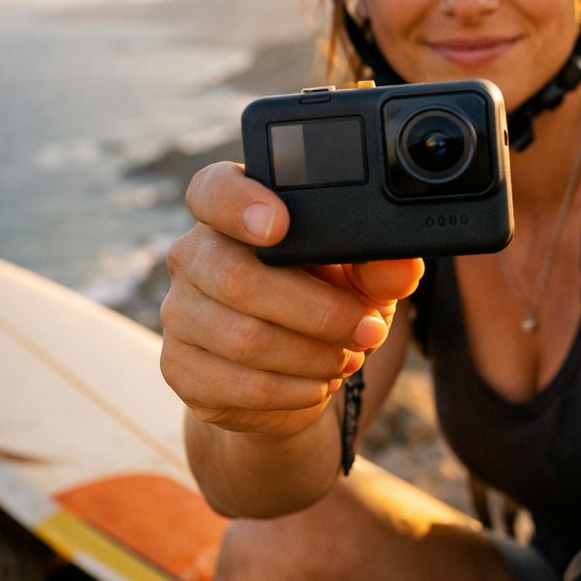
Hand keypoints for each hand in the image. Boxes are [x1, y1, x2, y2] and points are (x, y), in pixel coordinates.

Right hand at [159, 162, 422, 437]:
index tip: (278, 227)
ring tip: (347, 358)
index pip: (214, 190)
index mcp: (233, 212)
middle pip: (238, 278)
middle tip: (366, 329)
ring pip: (245, 339)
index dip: (239, 205)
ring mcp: (179, 313)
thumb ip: (381, 265)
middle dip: (318, 311)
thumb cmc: (323, 301)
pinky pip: (240, 385)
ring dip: (313, 355)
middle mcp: (194, 255)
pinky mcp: (181, 369)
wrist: (291, 373)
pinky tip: (317, 384)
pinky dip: (294, 390)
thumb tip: (402, 268)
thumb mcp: (360, 277)